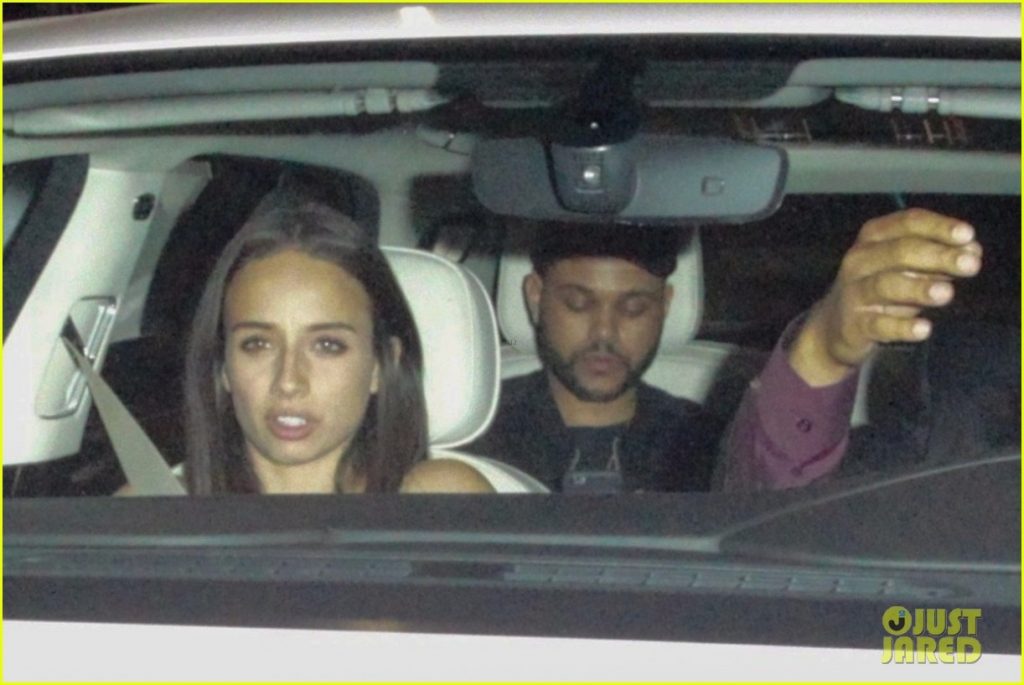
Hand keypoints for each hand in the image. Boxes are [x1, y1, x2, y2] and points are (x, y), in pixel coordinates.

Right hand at [790, 208, 981, 385]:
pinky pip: (878, 325)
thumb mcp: (906, 267)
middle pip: (899, 251)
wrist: (834, 327)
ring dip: (918, 288)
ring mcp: (854, 293)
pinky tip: (924, 328)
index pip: (907, 223)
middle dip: (937, 256)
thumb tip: (972, 250)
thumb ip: (938, 257)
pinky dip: (901, 327)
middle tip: (971, 265)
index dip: (939, 227)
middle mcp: (859, 260)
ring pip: (885, 285)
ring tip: (947, 293)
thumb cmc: (879, 289)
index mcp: (874, 237)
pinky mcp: (854, 326)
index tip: (968, 235)